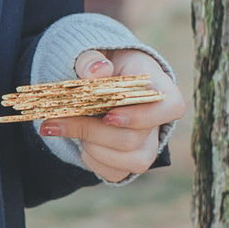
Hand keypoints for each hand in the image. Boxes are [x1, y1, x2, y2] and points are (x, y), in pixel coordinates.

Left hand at [57, 46, 186, 183]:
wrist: (96, 83)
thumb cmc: (101, 65)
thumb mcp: (94, 54)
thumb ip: (91, 60)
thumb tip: (97, 71)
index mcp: (159, 88)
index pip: (170, 107)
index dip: (142, 116)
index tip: (109, 115)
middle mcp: (158, 122)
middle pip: (134, 139)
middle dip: (92, 131)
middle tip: (57, 119)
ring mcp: (147, 145)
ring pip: (128, 162)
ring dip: (90, 146)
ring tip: (67, 126)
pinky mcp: (130, 163)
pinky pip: (114, 173)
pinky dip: (90, 159)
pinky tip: (78, 140)